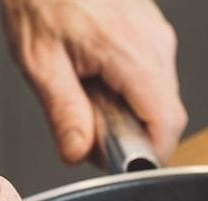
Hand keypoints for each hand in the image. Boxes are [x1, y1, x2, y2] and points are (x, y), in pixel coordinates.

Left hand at [1, 0, 186, 163]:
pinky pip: (150, 75)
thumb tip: (78, 152)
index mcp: (131, 53)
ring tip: (88, 94)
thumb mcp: (39, 60)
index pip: (167, 124)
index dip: (149, 155)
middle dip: (132, 134)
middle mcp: (153, 43)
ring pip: (159, 96)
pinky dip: (127, 89)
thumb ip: (63, 113)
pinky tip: (95, 76)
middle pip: (165, 114)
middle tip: (91, 129)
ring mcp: (156, 34)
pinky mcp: (150, 29)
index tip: (123, 164)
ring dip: (128, 110)